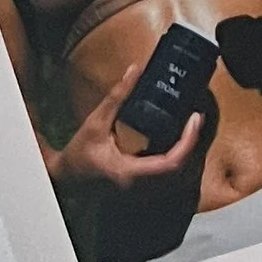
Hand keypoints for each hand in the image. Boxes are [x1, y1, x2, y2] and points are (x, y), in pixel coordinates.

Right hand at [43, 57, 205, 192]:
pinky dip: (176, 159)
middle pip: (179, 171)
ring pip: (175, 178)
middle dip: (192, 144)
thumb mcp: (96, 121)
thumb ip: (117, 96)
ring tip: (191, 126)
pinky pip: (166, 178)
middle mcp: (139, 188)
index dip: (188, 142)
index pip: (171, 163)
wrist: (65, 178)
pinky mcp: (140, 191)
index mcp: (130, 173)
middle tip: (196, 118)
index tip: (195, 119)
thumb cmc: (78, 152)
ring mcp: (141, 193)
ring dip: (186, 153)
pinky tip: (176, 140)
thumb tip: (136, 69)